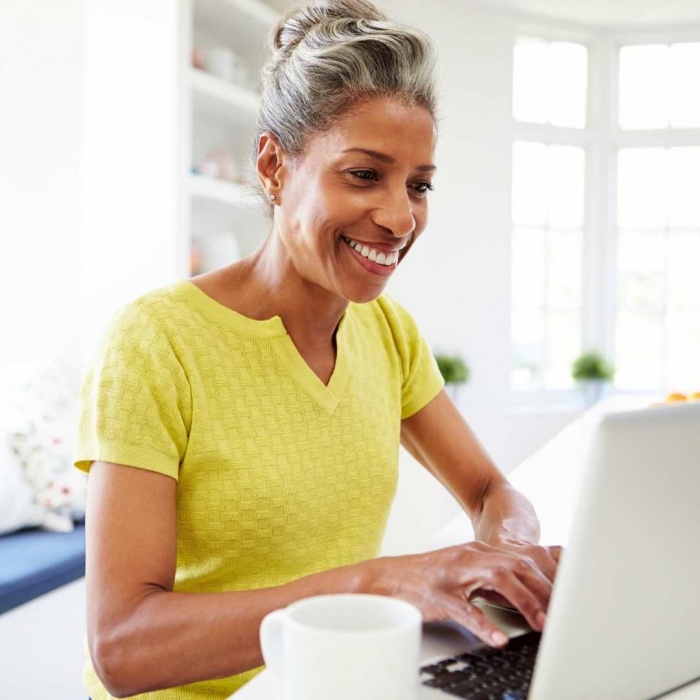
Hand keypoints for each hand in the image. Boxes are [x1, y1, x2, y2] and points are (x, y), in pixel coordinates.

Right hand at [369, 542, 555, 646]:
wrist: (389, 578)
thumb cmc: (428, 580)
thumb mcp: (466, 572)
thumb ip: (494, 577)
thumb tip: (529, 593)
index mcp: (479, 553)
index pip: (523, 560)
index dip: (549, 578)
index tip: (570, 597)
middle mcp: (470, 557)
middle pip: (517, 566)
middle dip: (545, 590)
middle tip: (564, 614)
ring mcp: (454, 575)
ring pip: (498, 580)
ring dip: (524, 601)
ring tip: (542, 624)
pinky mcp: (438, 596)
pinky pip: (464, 610)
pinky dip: (484, 625)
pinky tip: (498, 639)